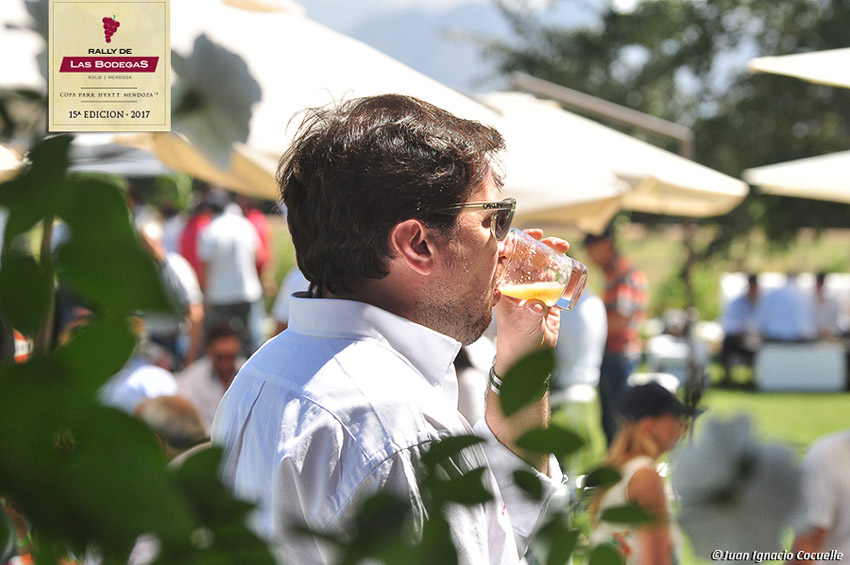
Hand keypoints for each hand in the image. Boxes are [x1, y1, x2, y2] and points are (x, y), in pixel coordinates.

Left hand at [493, 229, 567, 374]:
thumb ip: (530, 316)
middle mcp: (518, 286)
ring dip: (552, 254)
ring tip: (564, 248)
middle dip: (538, 245)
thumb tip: (537, 304)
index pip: (504, 260)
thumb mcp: (523, 328)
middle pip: (526, 258)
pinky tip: (569, 264)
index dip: (513, 243)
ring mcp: (533, 291)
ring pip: (541, 265)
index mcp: (505, 289)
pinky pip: (554, 279)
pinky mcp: (547, 298)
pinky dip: (561, 269)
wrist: (529, 361)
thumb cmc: (517, 343)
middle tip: (552, 241)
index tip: (526, 237)